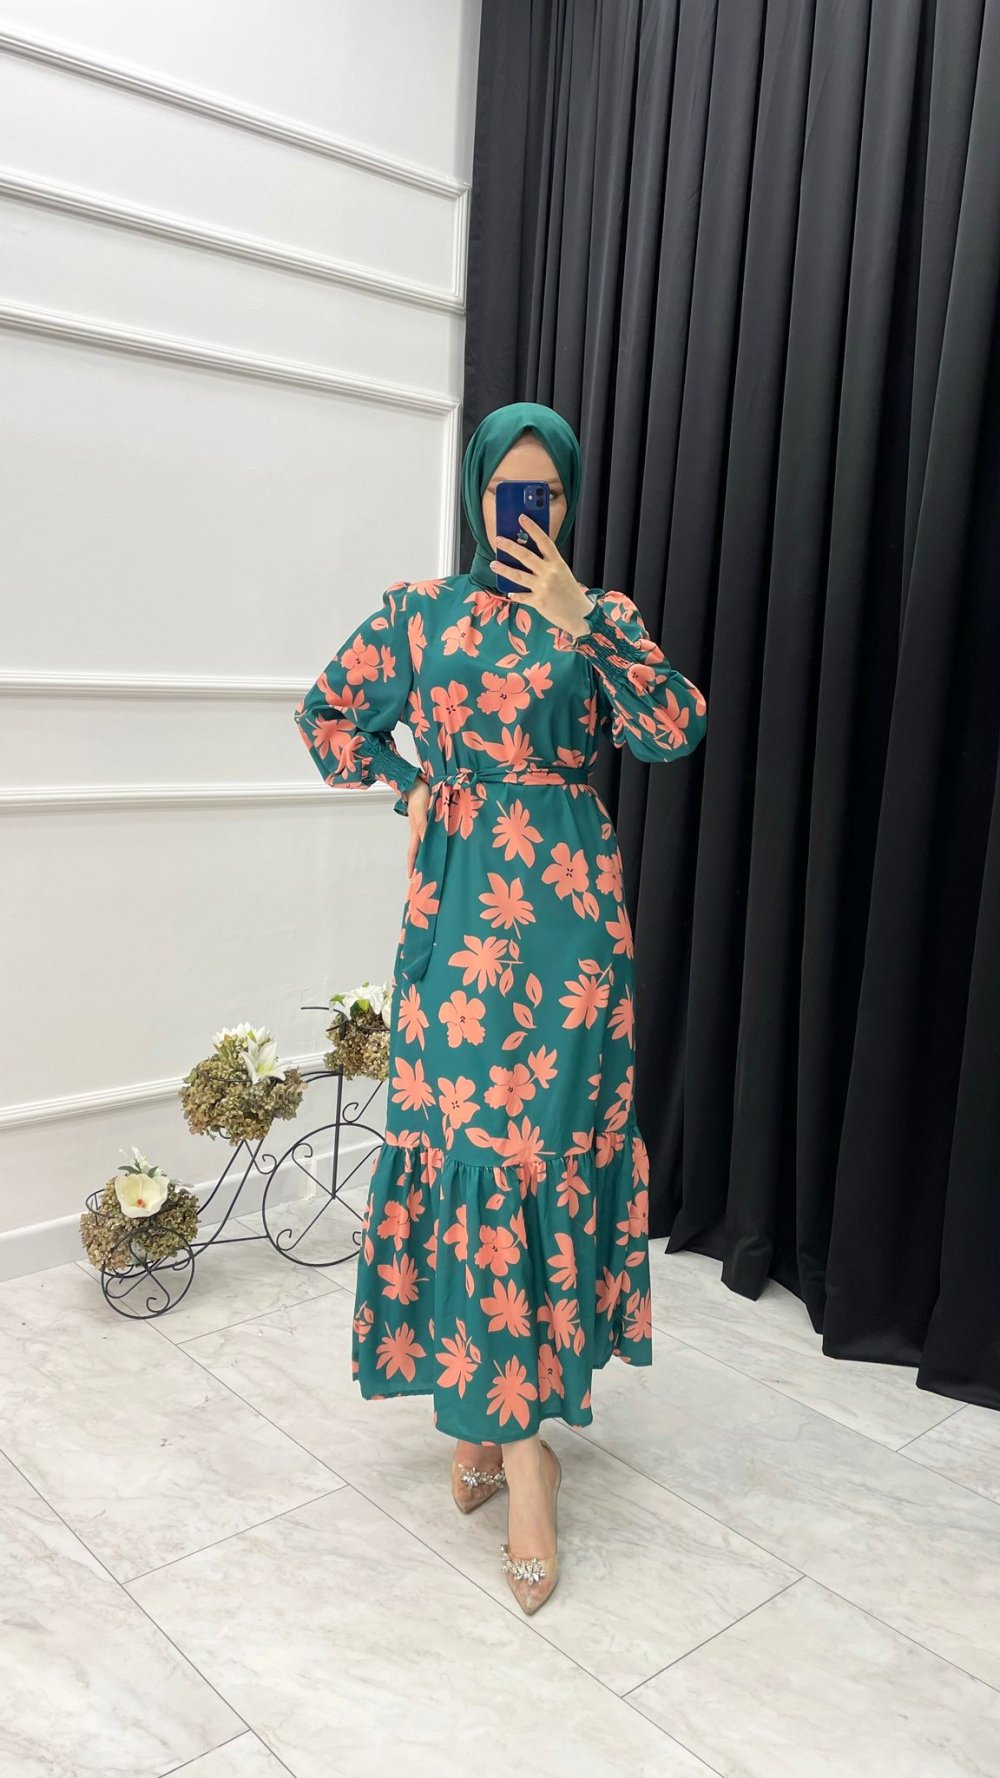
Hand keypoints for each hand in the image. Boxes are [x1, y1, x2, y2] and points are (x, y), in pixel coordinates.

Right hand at [405, 777, 429, 873]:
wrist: (417, 782)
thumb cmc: (419, 795)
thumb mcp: (421, 811)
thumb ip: (423, 826)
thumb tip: (426, 841)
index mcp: (415, 831)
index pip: (413, 852)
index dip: (412, 865)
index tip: (411, 878)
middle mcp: (419, 831)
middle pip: (419, 851)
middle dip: (420, 863)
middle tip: (424, 876)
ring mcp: (424, 825)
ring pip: (427, 843)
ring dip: (429, 853)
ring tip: (435, 865)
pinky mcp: (429, 819)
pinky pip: (432, 834)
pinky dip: (435, 841)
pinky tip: (442, 844)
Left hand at [490, 513, 593, 636]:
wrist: (579, 614)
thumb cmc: (569, 591)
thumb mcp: (562, 572)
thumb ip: (547, 563)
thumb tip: (526, 554)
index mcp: (557, 563)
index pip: (544, 541)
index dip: (532, 528)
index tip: (521, 518)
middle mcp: (550, 573)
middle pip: (526, 556)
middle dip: (510, 547)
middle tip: (498, 540)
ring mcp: (543, 588)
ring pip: (519, 576)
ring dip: (504, 569)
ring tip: (493, 564)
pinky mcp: (539, 602)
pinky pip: (522, 596)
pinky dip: (515, 594)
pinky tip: (508, 592)